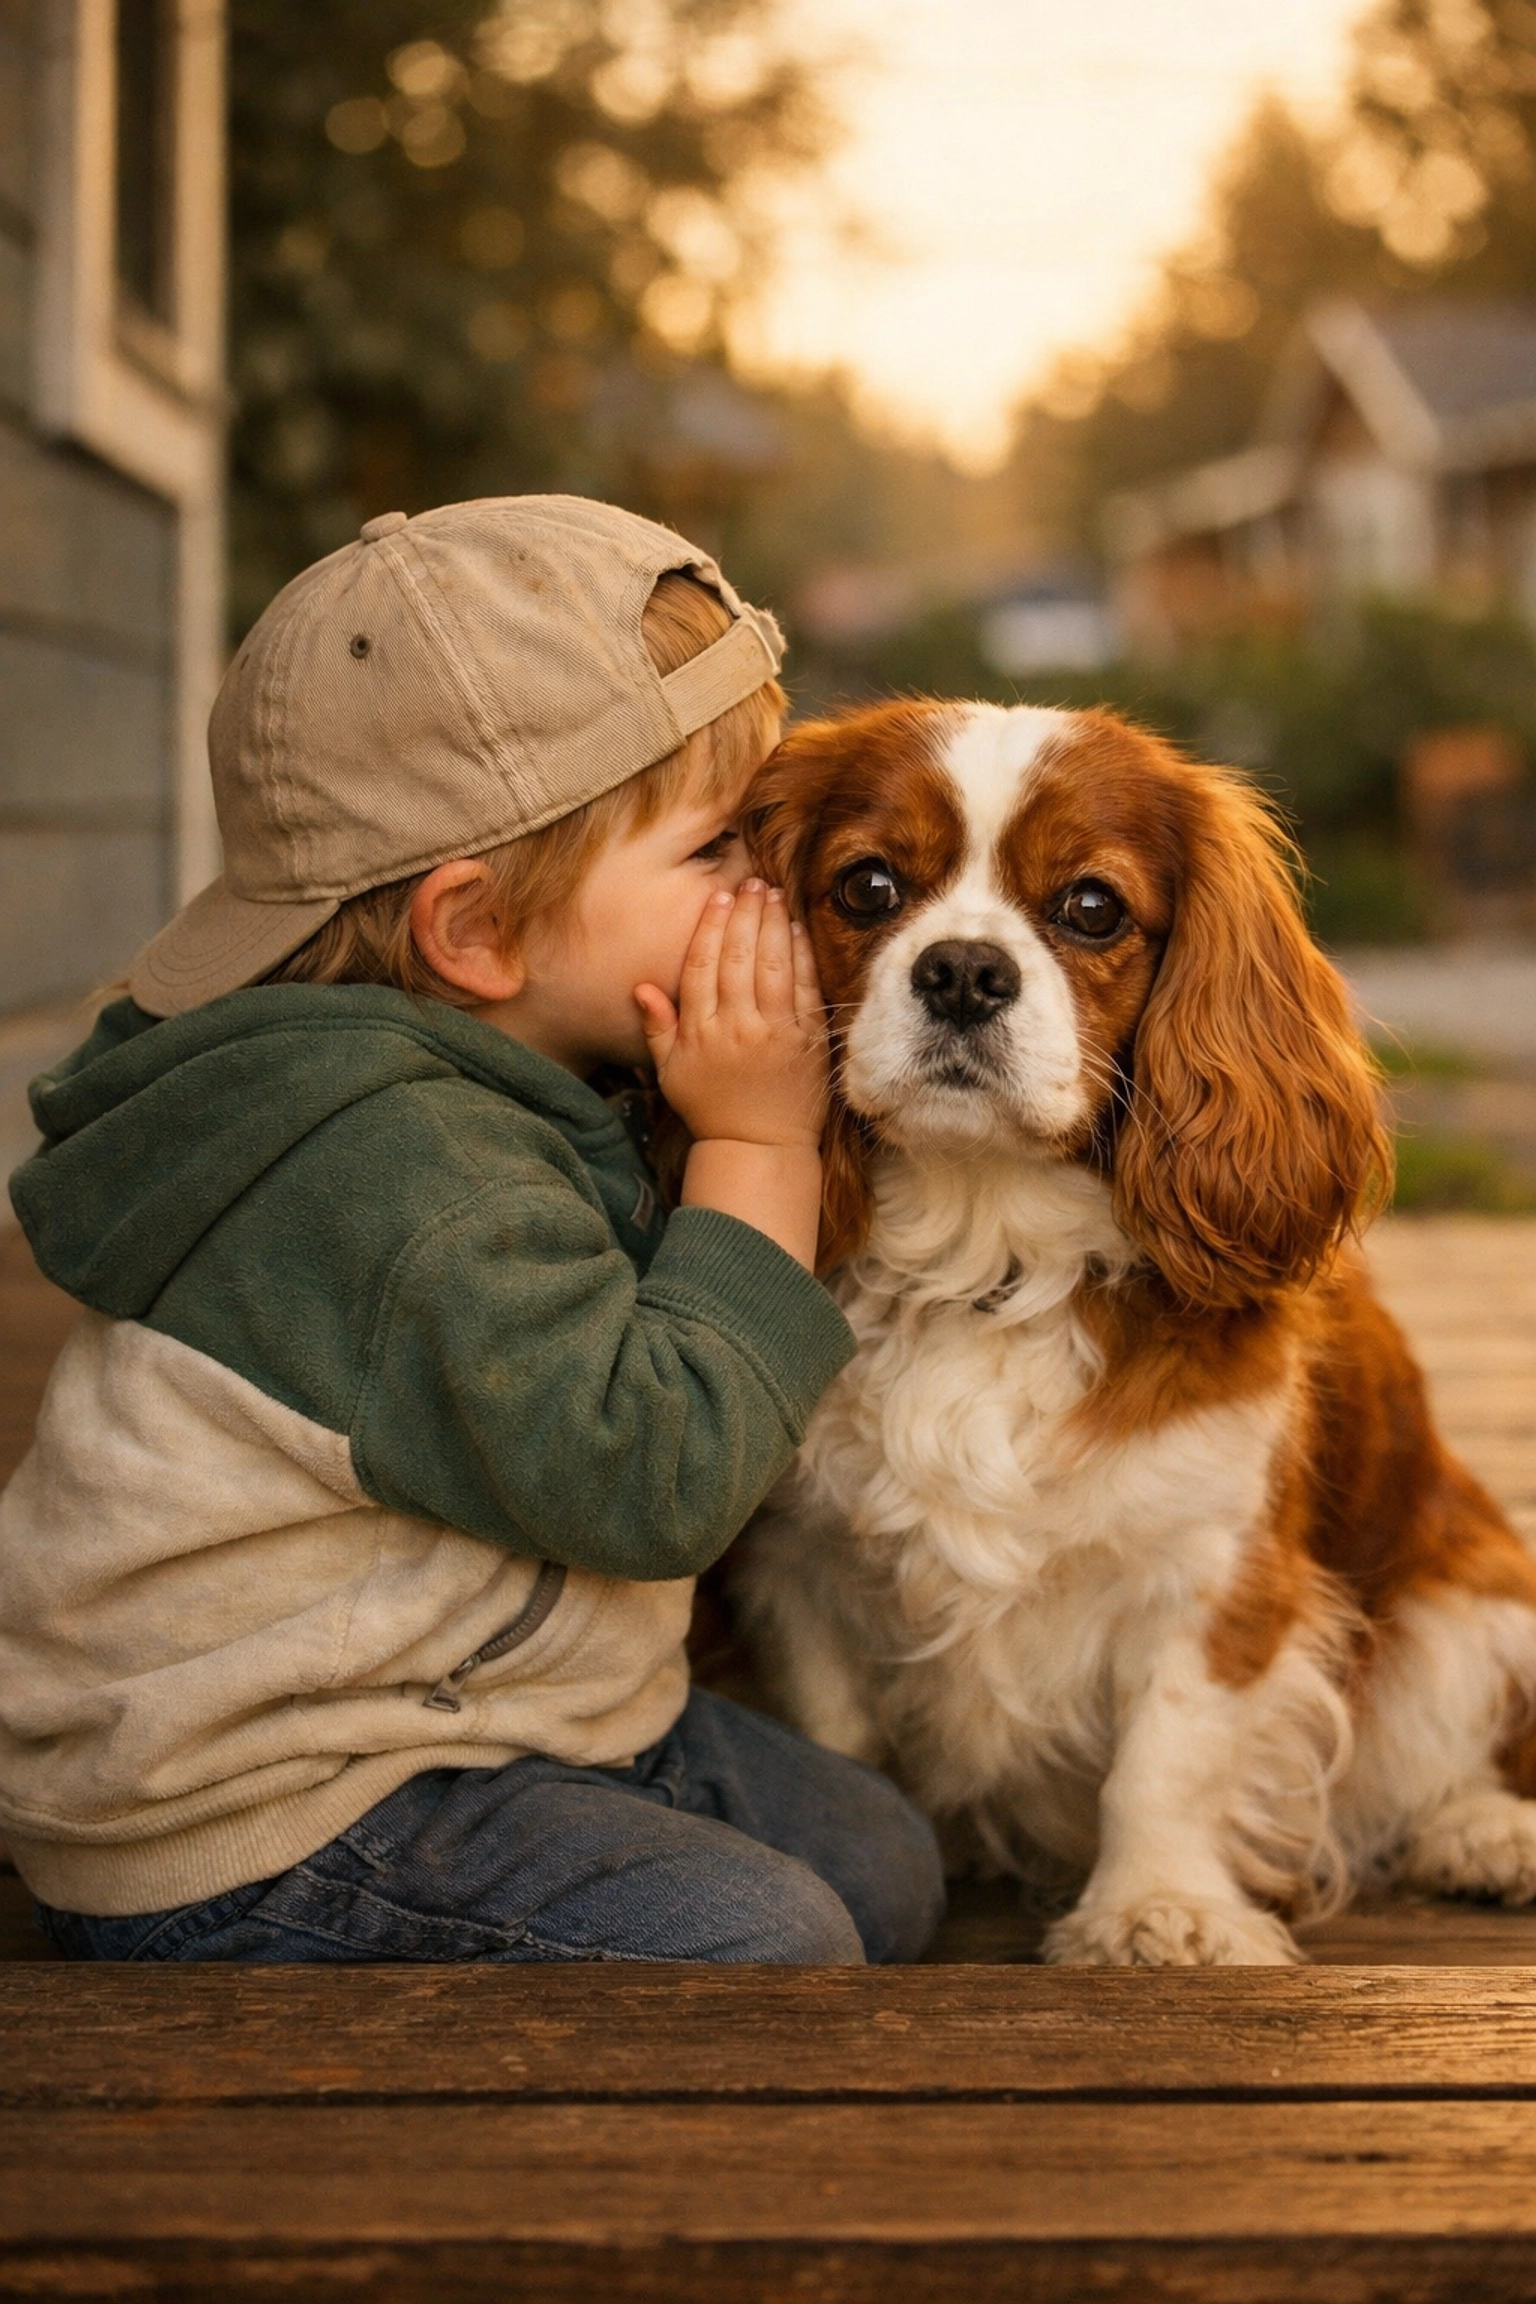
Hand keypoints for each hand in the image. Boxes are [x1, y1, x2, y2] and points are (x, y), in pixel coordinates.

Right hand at [634, 881, 828, 1148]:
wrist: (759, 1146)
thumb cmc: (711, 1107)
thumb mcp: (671, 1071)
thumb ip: (658, 1027)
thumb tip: (641, 986)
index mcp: (701, 1033)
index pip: (703, 968)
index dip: (710, 929)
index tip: (717, 899)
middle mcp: (738, 1028)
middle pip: (739, 959)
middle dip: (744, 915)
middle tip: (749, 883)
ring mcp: (777, 1033)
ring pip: (773, 966)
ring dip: (773, 925)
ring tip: (772, 893)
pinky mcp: (809, 1041)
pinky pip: (805, 989)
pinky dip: (802, 956)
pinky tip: (797, 929)